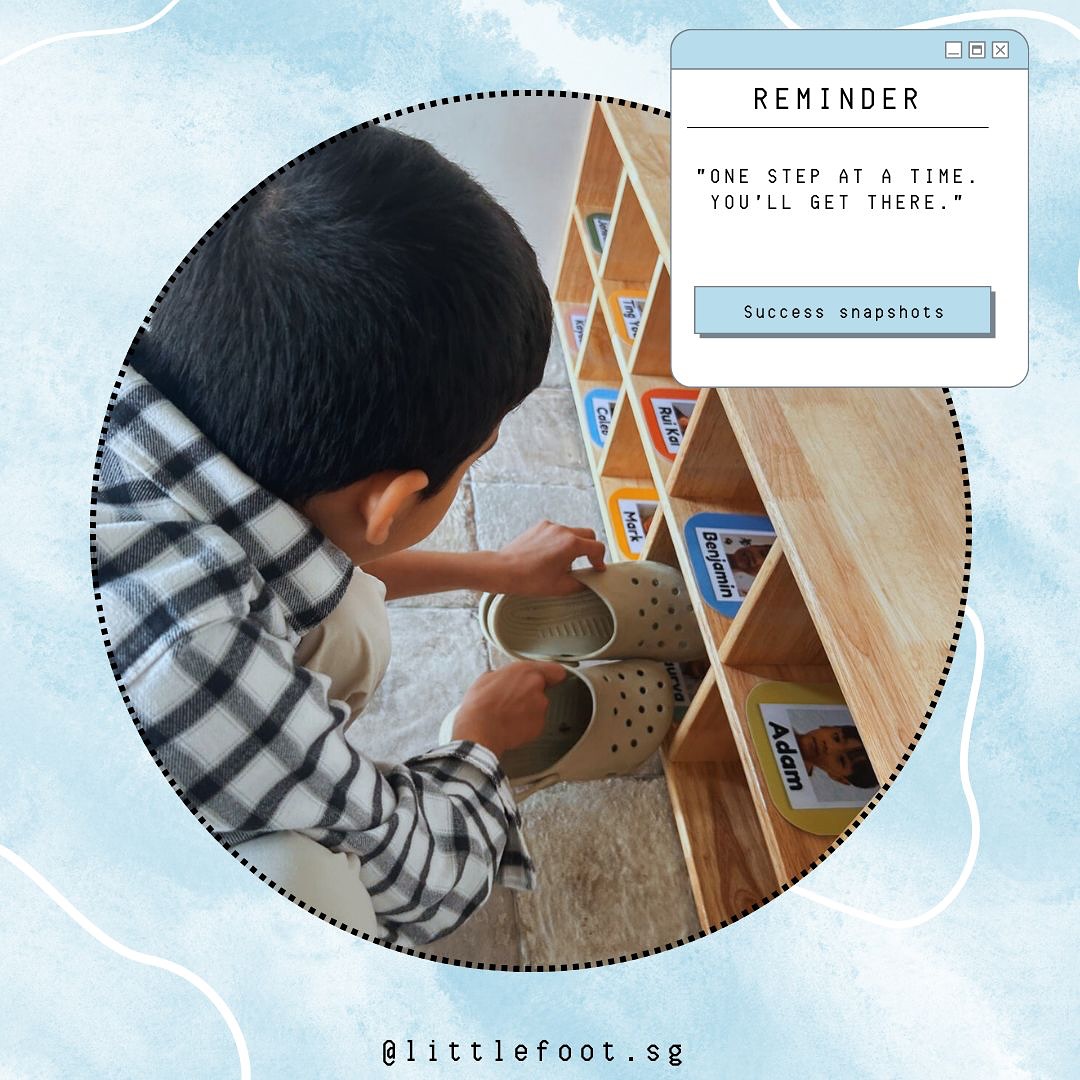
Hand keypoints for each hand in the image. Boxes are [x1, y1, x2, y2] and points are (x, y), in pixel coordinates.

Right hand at [452, 661, 566, 757]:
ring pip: (538, 707)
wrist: (479, 730)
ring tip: (508, 715)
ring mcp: (540, 707)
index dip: (552, 674)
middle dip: (530, 694)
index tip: (550, 678)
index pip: (555, 669)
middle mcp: (536, 687)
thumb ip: (505, 676)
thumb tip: (504, 679)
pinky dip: (526, 724)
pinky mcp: (539, 726)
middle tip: (512, 700)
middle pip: (542, 689)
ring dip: (527, 710)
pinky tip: (510, 725)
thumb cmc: (480, 704)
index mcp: (525, 671)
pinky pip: (535, 723)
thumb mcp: (487, 678)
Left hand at [494, 521, 605, 595]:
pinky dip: (560, 541)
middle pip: (588, 534)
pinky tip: (551, 555)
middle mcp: (562, 531)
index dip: (601, 560)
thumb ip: (581, 583)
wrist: (504, 570)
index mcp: (571, 544)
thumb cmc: (528, 578)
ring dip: (574, 544)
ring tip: (564, 562)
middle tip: (587, 562)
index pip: (597, 547)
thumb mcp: (561, 587)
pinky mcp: (539, 527)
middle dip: (590, 548)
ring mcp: (550, 527)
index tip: (597, 568)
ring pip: (572, 532)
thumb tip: (587, 581)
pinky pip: (557, 531)